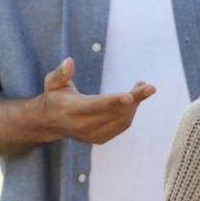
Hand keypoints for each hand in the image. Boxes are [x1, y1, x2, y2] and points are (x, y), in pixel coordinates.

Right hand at [37, 57, 154, 144]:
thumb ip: (60, 73)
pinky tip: (133, 99)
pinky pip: (121, 126)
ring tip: (142, 87)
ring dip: (135, 104)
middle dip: (135, 99)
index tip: (130, 95)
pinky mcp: (100, 139)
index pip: (95, 105)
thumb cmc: (54, 97)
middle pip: (114, 113)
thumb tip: (69, 61)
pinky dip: (131, 112)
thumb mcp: (52, 82)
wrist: (50, 122)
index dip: (113, 101)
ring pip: (121, 120)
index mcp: (71, 110)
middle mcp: (82, 126)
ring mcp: (92, 135)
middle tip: (149, 86)